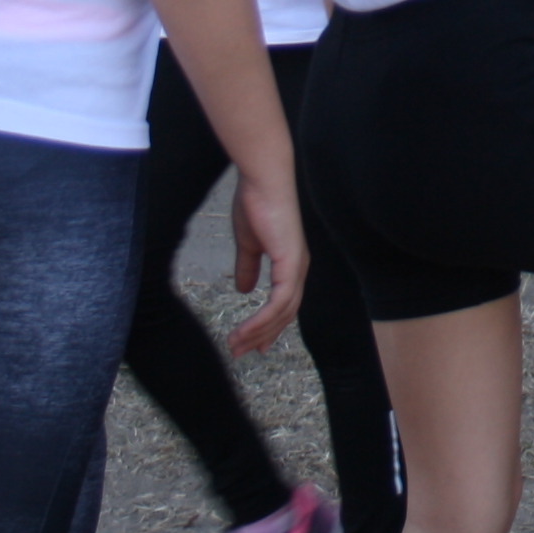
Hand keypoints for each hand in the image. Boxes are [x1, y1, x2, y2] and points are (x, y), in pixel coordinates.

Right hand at [222, 162, 312, 355]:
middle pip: (285, 314)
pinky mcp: (291, 264)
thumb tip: (244, 289)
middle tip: (239, 352)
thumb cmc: (256, 204)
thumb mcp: (248, 243)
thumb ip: (248, 266)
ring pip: (282, 313)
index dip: (269, 326)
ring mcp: (297, 267)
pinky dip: (262, 319)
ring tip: (235, 344)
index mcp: (290, 263)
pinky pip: (279, 302)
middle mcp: (298, 268)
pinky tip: (246, 330)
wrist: (262, 181)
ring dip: (258, 332)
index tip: (252, 344)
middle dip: (262, 335)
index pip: (284, 304)